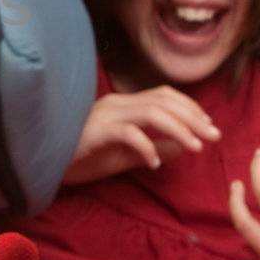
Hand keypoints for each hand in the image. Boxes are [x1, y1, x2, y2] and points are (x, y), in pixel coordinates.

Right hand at [62, 86, 220, 184]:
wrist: (45, 163)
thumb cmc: (83, 158)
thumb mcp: (125, 155)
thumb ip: (153, 148)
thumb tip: (184, 147)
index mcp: (124, 105)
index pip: (164, 95)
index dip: (190, 107)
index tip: (208, 126)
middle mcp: (117, 104)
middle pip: (163, 100)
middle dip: (194, 117)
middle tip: (214, 136)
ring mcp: (106, 116)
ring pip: (152, 112)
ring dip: (179, 129)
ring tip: (195, 147)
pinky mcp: (96, 132)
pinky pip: (128, 133)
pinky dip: (147, 147)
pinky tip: (154, 164)